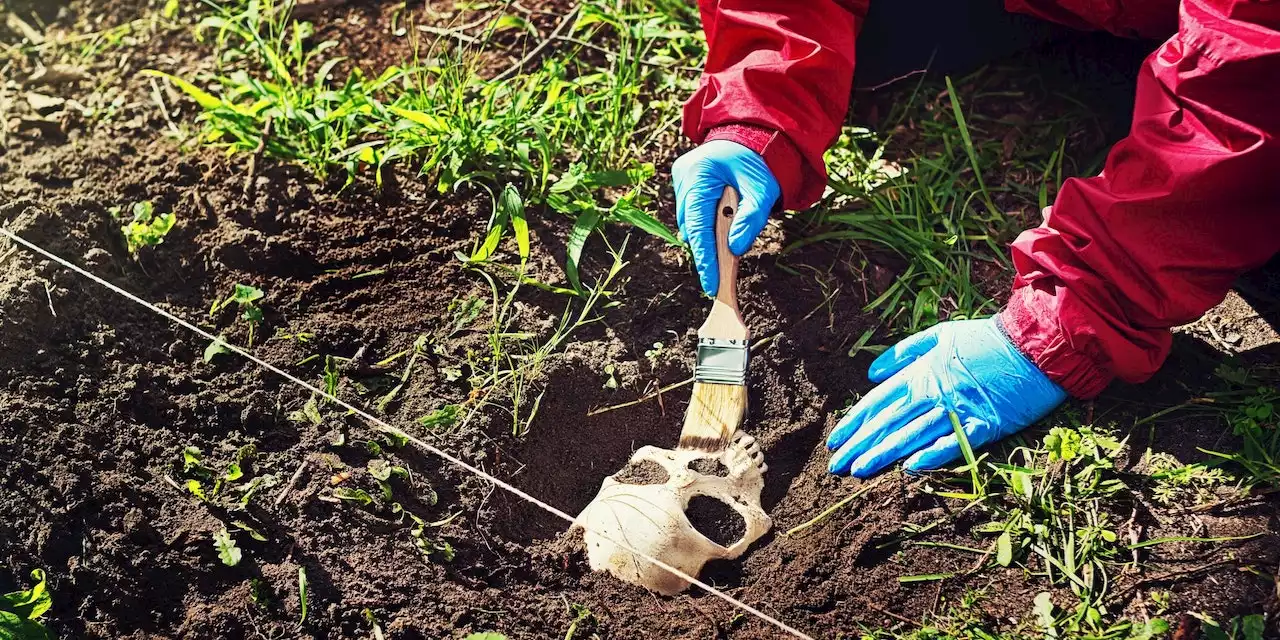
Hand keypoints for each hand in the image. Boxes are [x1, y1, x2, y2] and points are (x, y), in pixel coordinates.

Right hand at [672, 140, 780, 295]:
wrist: (752, 134)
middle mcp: (683, 177)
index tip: (711, 284)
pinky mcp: (685, 182)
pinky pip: (692, 212)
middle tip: (721, 275)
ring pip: (691, 222)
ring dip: (708, 236)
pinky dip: (707, 224)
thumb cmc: (759, 159)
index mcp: (699, 174)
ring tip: (726, 245)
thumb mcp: (762, 190)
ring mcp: (681, 179)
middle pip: (691, 226)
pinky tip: (722, 227)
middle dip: (707, 250)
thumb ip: (750, 219)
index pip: (698, 225)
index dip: (705, 257)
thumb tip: (735, 249)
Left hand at [826, 318, 1066, 477]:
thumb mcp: (940, 334)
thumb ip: (904, 353)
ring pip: (913, 435)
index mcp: (922, 373)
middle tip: (835, 467)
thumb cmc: (986, 339)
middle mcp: (934, 393)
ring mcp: (959, 410)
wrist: (1035, 344)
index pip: (878, 401)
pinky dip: (932, 453)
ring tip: (859, 470)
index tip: (834, 441)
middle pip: (888, 422)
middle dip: (860, 445)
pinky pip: (954, 442)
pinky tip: (910, 467)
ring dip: (884, 454)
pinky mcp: (985, 424)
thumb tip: (872, 373)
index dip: (854, 422)